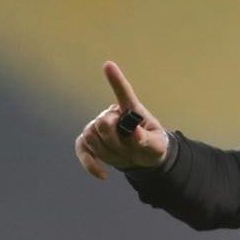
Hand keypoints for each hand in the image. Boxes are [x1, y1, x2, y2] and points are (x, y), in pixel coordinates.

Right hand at [75, 61, 168, 179]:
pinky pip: (82, 149)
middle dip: (116, 141)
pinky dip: (90, 163)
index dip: (116, 80)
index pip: (124, 94)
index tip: (109, 65)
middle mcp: (112, 114)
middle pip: (103, 124)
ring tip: (124, 156)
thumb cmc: (152, 146)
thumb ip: (148, 141)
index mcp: (131, 110)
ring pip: (92, 138)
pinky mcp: (88, 141)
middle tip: (131, 150)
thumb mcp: (157, 146)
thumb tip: (135, 134)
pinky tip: (103, 174)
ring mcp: (97, 126)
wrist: (142, 158)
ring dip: (109, 153)